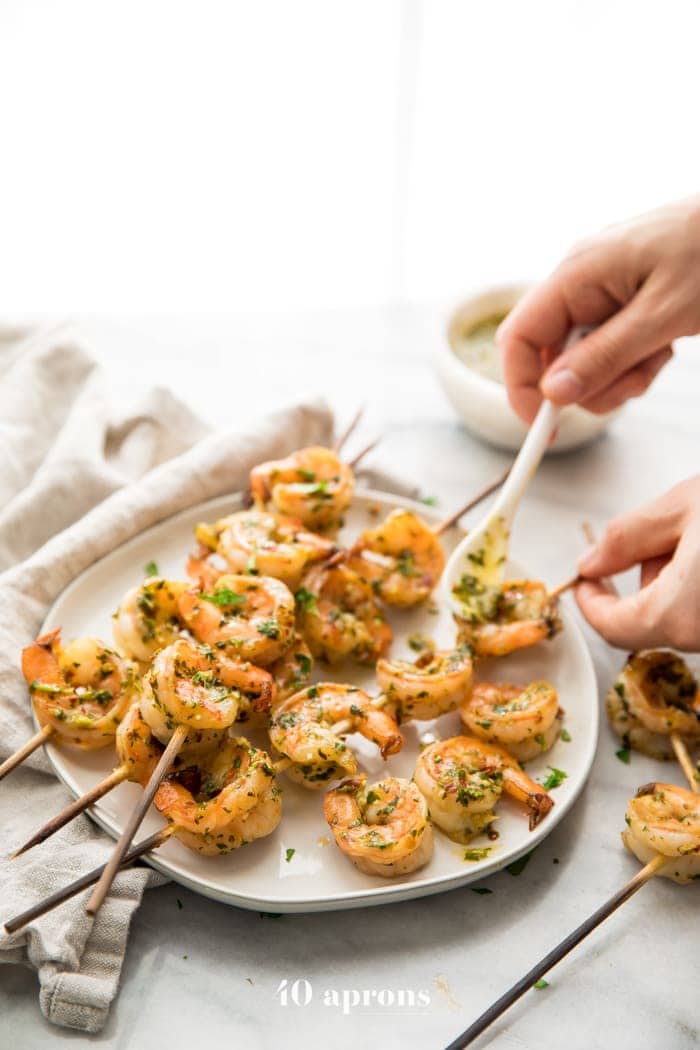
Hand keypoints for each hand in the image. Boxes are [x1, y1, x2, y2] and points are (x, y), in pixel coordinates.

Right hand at [498, 196, 699, 422]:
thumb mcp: (663, 315)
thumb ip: (606, 356)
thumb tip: (554, 394)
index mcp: (576, 274)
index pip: (519, 338)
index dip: (523, 387)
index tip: (546, 426)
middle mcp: (579, 281)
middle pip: (551, 356)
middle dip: (588, 385)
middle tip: (632, 386)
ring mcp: (600, 291)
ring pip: (582, 358)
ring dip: (617, 375)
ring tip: (658, 358)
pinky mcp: (621, 301)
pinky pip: (608, 347)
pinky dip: (633, 361)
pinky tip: (663, 346)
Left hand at [574, 476, 699, 650]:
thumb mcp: (683, 509)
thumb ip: (626, 538)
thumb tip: (593, 562)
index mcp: (679, 615)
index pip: (612, 627)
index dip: (589, 601)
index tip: (583, 579)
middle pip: (650, 618)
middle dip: (643, 574)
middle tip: (659, 531)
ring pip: (681, 612)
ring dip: (675, 575)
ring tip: (696, 531)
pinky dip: (697, 580)